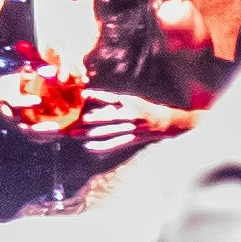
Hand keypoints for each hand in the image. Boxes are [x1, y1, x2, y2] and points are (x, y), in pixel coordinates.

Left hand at [74, 91, 191, 151]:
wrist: (166, 122)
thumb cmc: (145, 108)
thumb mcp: (131, 99)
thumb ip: (113, 100)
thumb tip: (93, 99)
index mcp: (131, 102)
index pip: (112, 98)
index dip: (97, 96)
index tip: (83, 94)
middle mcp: (132, 115)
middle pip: (108, 117)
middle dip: (90, 119)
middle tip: (74, 120)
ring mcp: (132, 129)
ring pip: (109, 131)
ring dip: (90, 133)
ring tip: (75, 133)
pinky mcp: (132, 139)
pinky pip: (115, 144)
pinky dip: (101, 146)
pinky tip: (88, 147)